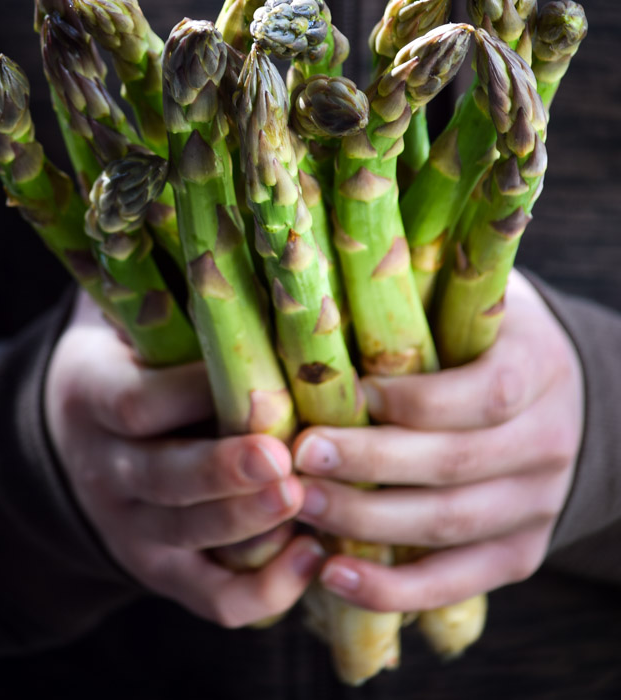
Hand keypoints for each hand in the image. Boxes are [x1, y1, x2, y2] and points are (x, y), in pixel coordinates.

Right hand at [45, 291, 322, 627]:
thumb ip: (156, 281)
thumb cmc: (127, 353)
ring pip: (188, 538)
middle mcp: (105, 468)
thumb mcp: (119, 310)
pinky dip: (260, 591)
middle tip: (282, 460)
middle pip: (163, 478)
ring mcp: (130, 527)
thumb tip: (211, 213)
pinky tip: (309, 556)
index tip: (256, 378)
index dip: (190, 394)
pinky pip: (209, 597)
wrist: (76, 438)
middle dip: (224, 472)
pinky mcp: (161, 570)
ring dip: (248, 526)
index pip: (136, 403)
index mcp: (91, 395)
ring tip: (305, 504)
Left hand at [292, 270, 583, 611]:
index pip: (483, 394)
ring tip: (303, 509)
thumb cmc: (486, 335)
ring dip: (368, 524)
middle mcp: (550, 441)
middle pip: (456, 463)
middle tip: (301, 455)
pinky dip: (394, 589)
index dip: (412, 399)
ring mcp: (539, 503)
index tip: (348, 392)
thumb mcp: (473, 297)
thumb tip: (338, 267)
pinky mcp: (521, 551)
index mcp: (539, 367)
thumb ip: (423, 290)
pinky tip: (335, 575)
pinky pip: (458, 581)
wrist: (556, 393)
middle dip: (370, 463)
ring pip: (450, 525)